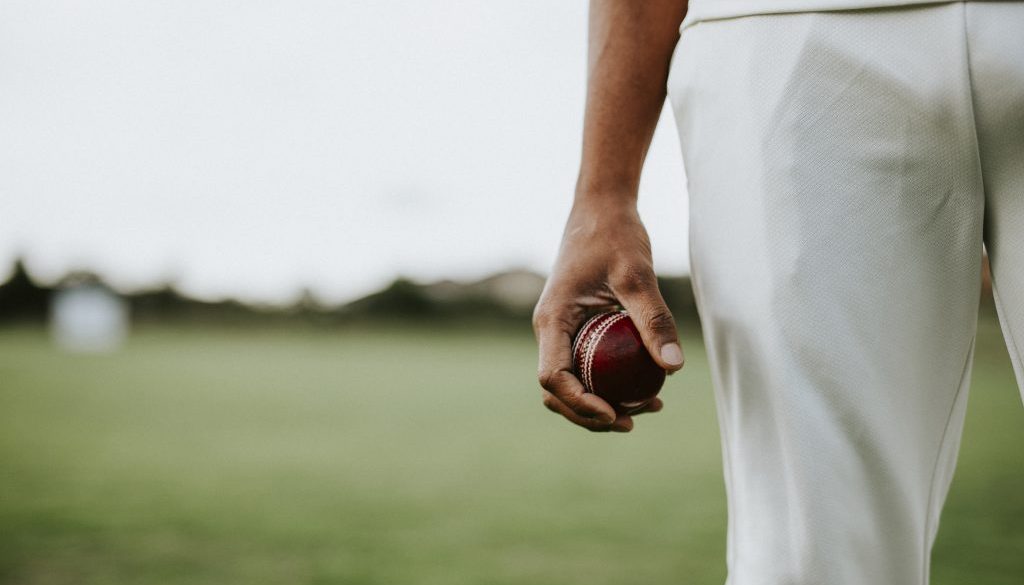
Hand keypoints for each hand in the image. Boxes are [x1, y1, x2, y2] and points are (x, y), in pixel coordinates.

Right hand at [532, 198, 683, 432]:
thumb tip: (673, 368)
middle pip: (557, 390)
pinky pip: (585, 366)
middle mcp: (550, 330)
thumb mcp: (638, 276)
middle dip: (590, 414)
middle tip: (634, 420)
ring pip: (570, 382)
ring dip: (599, 403)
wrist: (601, 209)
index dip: (580, 403)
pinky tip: (645, 385)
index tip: (615, 413)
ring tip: (647, 407)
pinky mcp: (576, 328)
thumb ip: (654, 320)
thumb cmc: (616, 236)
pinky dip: (608, 384)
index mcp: (552, 320)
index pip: (553, 377)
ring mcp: (561, 331)